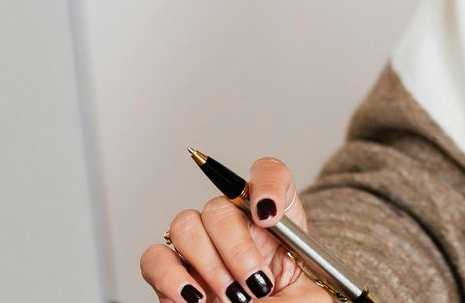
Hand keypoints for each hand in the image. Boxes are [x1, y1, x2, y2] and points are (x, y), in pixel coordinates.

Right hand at [139, 156, 329, 301]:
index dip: (267, 185)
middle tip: (255, 284)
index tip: (269, 214)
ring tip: (232, 298)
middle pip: (220, 205)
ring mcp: (199, 247)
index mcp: (272, 222)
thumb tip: (263, 236)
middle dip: (237, 248)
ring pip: (186, 224)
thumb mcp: (309, 294)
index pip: (269, 174)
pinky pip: (155, 258)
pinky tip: (196, 298)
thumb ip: (295, 268)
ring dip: (208, 264)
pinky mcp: (170, 273)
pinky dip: (172, 277)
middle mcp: (233, 226)